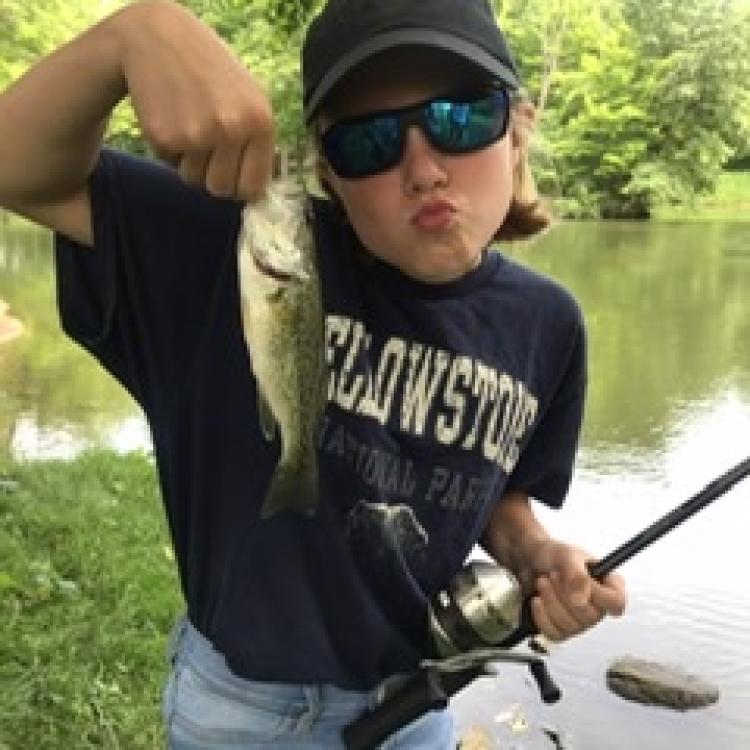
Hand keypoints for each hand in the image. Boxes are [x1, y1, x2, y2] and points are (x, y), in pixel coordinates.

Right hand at [112, 1, 273, 200]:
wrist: (160, 38)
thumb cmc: (211, 73)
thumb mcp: (250, 98)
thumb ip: (258, 142)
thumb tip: (259, 193)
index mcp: (260, 122)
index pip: (253, 187)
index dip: (239, 188)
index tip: (232, 179)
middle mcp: (233, 129)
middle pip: (221, 189)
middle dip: (212, 178)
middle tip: (206, 151)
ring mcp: (198, 134)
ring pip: (193, 180)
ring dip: (189, 163)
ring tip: (189, 126)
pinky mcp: (166, 136)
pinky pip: (169, 164)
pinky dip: (168, 149)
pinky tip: (171, 117)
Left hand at [526, 540, 626, 641]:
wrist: (531, 560)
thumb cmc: (554, 555)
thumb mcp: (567, 556)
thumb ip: (577, 576)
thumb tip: (580, 602)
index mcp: (608, 585)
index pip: (617, 602)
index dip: (599, 595)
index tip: (578, 579)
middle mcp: (598, 606)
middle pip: (591, 617)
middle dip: (564, 594)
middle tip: (552, 575)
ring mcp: (581, 621)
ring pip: (571, 627)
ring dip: (551, 602)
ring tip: (541, 581)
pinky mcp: (562, 630)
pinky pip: (555, 634)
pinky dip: (542, 616)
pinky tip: (537, 600)